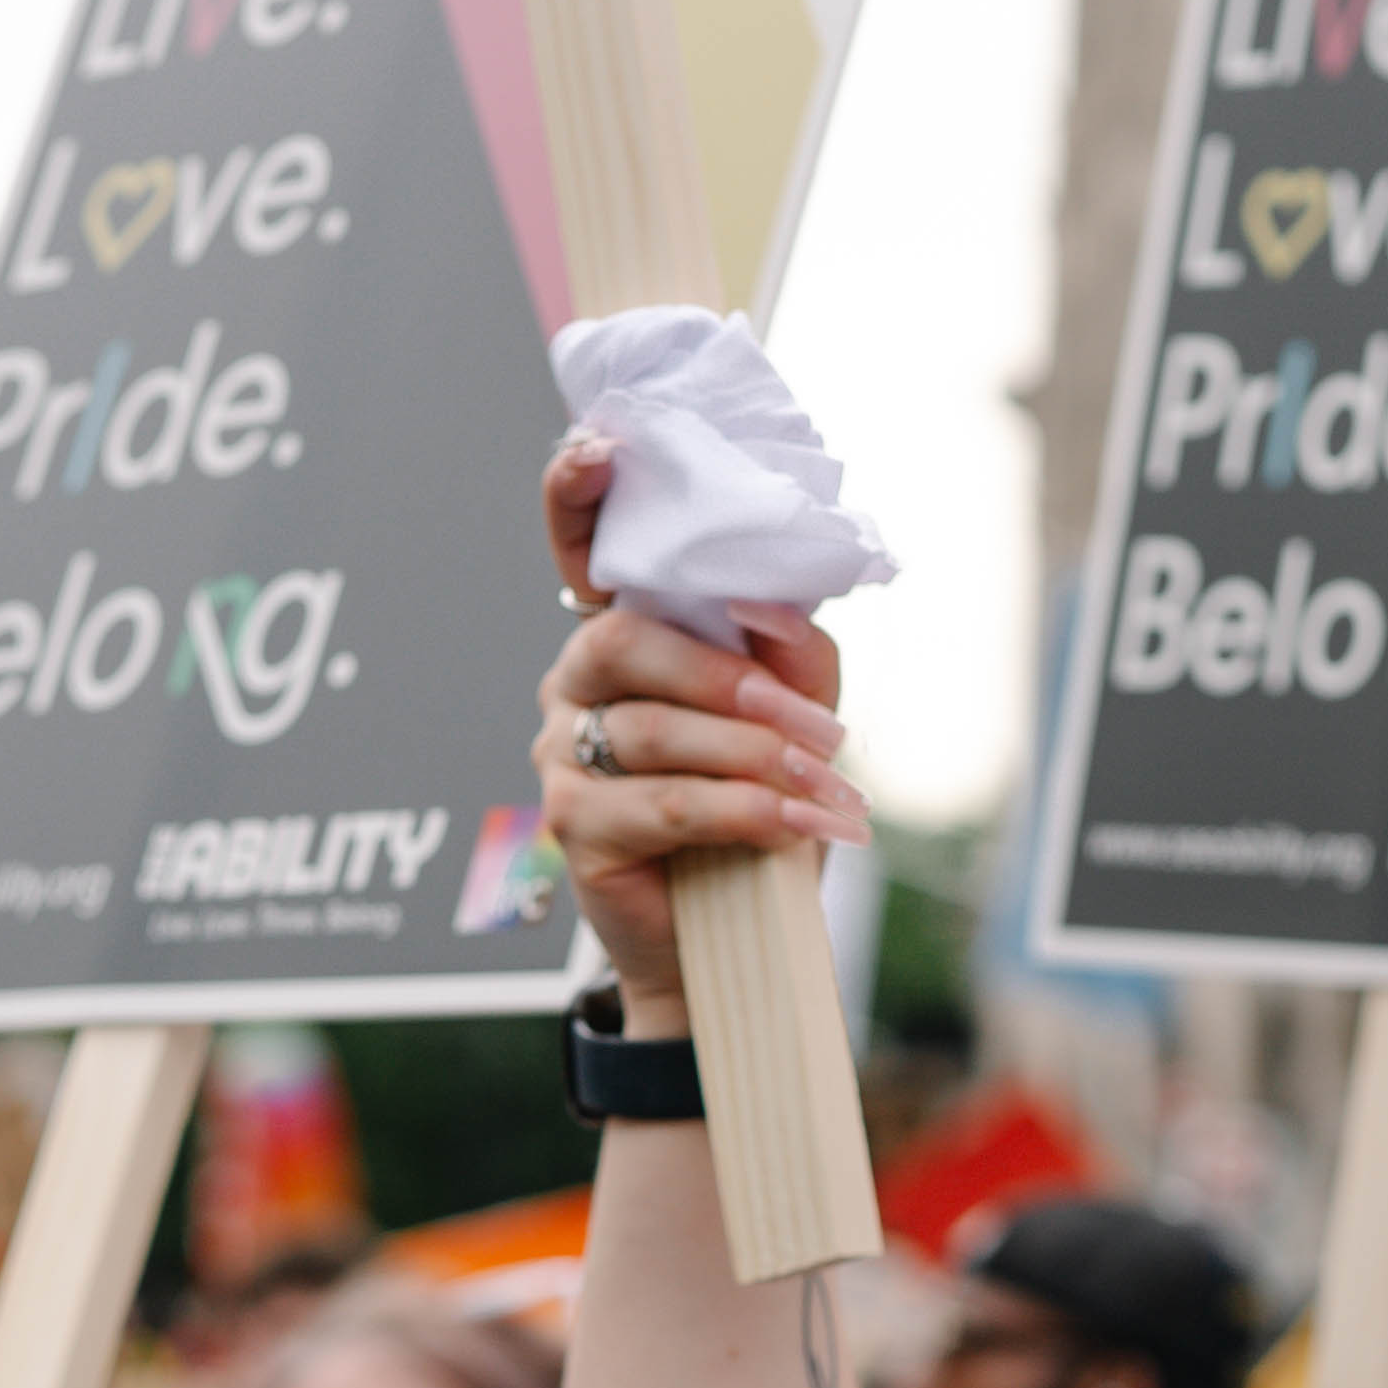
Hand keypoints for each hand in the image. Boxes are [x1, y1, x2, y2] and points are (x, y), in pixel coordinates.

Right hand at [534, 439, 862, 1028]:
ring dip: (755, 757)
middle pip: (627, 640)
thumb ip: (789, 648)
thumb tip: (770, 603)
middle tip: (819, 727)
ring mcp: (561, 751)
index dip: (576, 494)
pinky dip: (740, 810)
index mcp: (624, 633)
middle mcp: (576, 680)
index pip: (583, 547)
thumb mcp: (799, 714)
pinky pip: (660, 800)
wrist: (737, 939)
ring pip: (653, 727)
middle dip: (733, 682)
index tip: (599, 448)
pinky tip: (792, 825)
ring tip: (826, 787)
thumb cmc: (760, 810)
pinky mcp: (572, 824)